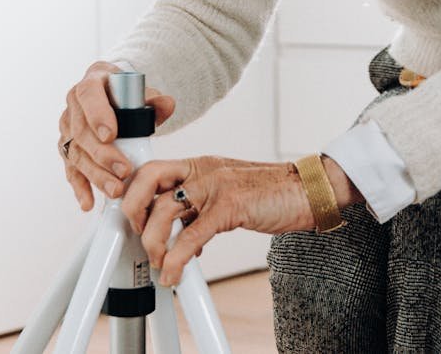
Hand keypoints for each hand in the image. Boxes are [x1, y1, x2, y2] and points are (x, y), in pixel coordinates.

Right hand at [58, 61, 175, 210]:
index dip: (97, 115)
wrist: (112, 97)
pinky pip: (71, 169)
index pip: (89, 95)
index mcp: (91, 83)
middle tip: (123, 171)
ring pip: (77, 154)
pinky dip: (80, 187)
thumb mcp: (141, 92)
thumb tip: (167, 104)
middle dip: (103, 155)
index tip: (110, 135)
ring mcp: (67, 128)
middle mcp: (74, 106)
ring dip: (96, 175)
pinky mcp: (68, 149)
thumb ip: (154, 99)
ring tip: (115, 190)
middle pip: (82, 132)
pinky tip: (89, 202)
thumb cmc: (125, 95)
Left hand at [121, 155, 362, 286]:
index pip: (152, 170)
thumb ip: (201, 205)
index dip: (133, 193)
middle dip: (132, 210)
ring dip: (154, 243)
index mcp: (200, 165)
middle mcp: (203, 170)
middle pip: (148, 179)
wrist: (309, 190)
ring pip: (165, 210)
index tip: (131, 219)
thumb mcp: (228, 192)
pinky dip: (177, 259)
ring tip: (159, 263)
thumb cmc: (273, 194)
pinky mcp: (230, 206)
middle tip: (138, 236)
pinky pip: (191, 236)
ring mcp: (216, 185)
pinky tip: (174, 274)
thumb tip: (178, 233)